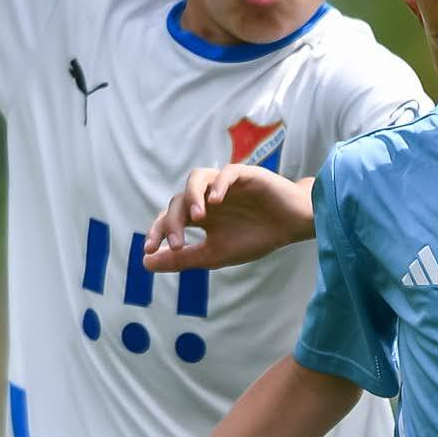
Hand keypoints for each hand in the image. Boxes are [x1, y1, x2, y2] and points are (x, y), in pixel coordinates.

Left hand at [145, 168, 315, 272]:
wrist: (292, 226)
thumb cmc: (255, 238)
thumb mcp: (215, 255)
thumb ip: (182, 259)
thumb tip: (145, 264)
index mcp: (199, 214)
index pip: (169, 217)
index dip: (157, 231)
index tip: (149, 251)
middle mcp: (207, 196)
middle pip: (178, 201)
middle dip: (172, 223)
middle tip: (176, 246)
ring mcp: (224, 183)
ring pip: (196, 178)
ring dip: (191, 197)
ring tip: (197, 219)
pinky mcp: (246, 175)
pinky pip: (227, 173)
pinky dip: (219, 185)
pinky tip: (216, 201)